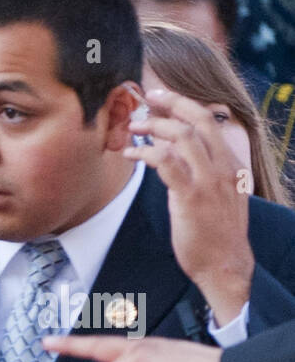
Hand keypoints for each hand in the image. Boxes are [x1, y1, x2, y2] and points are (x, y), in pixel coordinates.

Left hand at [125, 88, 252, 324]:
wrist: (225, 264)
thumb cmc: (216, 233)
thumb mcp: (219, 196)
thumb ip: (203, 172)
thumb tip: (175, 153)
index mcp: (231, 163)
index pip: (210, 121)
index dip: (184, 105)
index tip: (163, 98)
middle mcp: (224, 166)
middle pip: (200, 119)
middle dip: (172, 102)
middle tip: (148, 97)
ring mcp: (209, 180)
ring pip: (183, 135)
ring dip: (154, 126)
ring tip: (133, 126)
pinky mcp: (191, 197)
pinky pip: (167, 163)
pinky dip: (146, 153)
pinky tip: (131, 154)